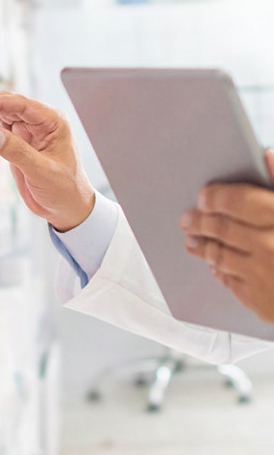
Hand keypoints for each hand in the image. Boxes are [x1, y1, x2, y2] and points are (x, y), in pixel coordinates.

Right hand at [0, 92, 94, 231]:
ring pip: (3, 113)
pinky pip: (1, 127)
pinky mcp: (20, 142)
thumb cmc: (65, 190)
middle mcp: (41, 122)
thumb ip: (18, 153)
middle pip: (9, 104)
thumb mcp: (42, 172)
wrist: (68, 208)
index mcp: (53, 122)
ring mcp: (30, 131)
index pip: (21, 104)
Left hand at [180, 150, 273, 322]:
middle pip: (222, 228)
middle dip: (200, 221)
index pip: (237, 201)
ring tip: (192, 240)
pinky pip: (229, 280)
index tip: (204, 195)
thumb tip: (266, 155)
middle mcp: (270, 245)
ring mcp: (263, 274)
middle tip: (188, 218)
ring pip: (219, 255)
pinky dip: (219, 270)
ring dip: (202, 246)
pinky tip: (215, 265)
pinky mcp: (260, 300)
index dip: (216, 197)